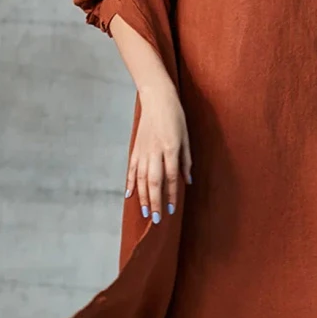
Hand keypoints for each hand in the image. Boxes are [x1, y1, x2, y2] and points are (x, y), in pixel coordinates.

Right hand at [125, 81, 192, 222]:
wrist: (157, 98)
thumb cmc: (175, 116)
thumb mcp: (186, 136)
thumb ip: (186, 160)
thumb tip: (187, 181)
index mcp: (170, 148)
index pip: (171, 177)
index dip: (172, 195)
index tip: (172, 210)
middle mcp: (155, 151)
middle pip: (154, 182)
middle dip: (155, 202)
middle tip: (156, 219)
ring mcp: (143, 150)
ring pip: (141, 178)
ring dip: (143, 196)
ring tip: (145, 212)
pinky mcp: (135, 147)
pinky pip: (131, 169)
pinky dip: (130, 182)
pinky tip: (129, 195)